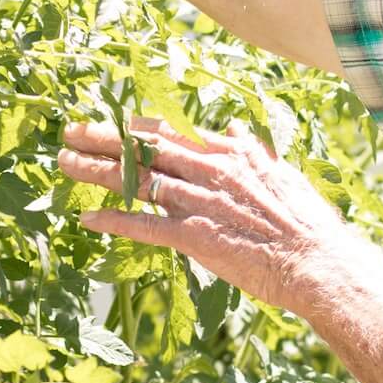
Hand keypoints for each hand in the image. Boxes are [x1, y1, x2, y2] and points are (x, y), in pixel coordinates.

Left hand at [58, 118, 358, 315]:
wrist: (318, 261)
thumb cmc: (307, 223)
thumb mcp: (283, 175)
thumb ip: (253, 151)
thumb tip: (233, 128)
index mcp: (231, 154)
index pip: (173, 131)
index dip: (138, 126)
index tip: (114, 120)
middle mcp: (210, 171)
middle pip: (145, 149)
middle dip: (104, 137)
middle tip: (70, 130)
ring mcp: (200, 203)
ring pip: (137, 180)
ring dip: (96, 171)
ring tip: (65, 162)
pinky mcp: (195, 237)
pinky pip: (146, 226)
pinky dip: (116, 221)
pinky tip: (89, 219)